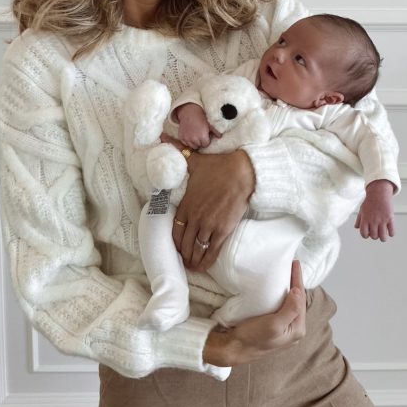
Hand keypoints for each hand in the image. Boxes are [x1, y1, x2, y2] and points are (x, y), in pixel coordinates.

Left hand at [170, 147, 254, 269]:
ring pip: (197, 249)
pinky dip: (207, 260)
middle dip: (182, 254)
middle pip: (184, 243)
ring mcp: (209, 225)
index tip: (175, 247)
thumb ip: (178, 153)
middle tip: (183, 260)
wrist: (242, 173)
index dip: (174, 241)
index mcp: (187, 204)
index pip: (174, 229)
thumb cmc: (219, 166)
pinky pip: (212, 250)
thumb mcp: (195, 161)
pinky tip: (204, 265)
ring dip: (193, 260)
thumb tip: (163, 139)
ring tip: (192, 266)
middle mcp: (195, 217)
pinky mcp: (224, 230)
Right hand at [175, 103, 212, 149]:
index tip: (205, 136)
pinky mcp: (181, 138)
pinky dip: (187, 141)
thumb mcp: (209, 125)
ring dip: (194, 142)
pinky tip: (189, 134)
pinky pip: (185, 143)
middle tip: (199, 135)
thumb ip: (215, 132)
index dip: (206, 140)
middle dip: (200, 142)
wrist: (189, 113)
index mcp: (203, 137)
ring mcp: (187, 139)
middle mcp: (194, 139)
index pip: (205, 145)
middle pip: (199, 146)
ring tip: (194, 135)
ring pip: (192, 146)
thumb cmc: (200, 118)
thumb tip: (220, 137)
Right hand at [203, 260, 305, 365]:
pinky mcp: (274, 326)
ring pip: (290, 303)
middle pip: (298, 301)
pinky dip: (282, 296)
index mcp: (297, 329)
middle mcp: (294, 329)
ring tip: (286, 274)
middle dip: (296, 283)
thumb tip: (298, 291)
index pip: (301, 299)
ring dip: (289, 288)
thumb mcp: (274, 324)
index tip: (295, 263)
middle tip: (292, 266)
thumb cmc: (253, 337)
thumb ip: (290, 310)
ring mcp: (284, 328)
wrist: (234, 348)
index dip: (298, 280)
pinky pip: (282, 307)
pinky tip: (278, 289)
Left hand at [354, 179, 394, 240]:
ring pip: (383, 237)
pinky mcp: (390, 218)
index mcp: (365, 219)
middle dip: (375, 236)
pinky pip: (392, 232)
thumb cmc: (370, 202)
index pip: (364, 234)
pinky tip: (389, 229)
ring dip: (383, 237)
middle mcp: (373, 220)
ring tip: (383, 233)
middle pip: (374, 236)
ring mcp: (382, 220)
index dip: (365, 235)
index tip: (368, 233)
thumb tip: (356, 227)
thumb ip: (359, 219)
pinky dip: (391, 233)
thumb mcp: (362, 210)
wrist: (379, 193)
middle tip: (376, 231)